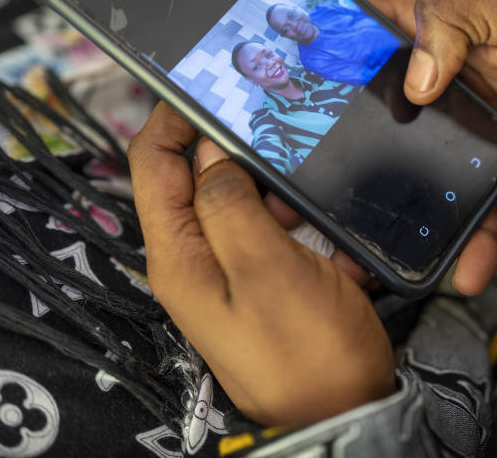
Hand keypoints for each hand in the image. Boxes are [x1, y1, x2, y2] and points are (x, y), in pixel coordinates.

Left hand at [128, 103, 394, 425]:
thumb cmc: (306, 354)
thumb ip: (229, 202)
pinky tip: (326, 233)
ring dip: (276, 188)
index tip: (211, 84)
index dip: (173, 118)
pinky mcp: (265, 277)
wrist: (344, 412)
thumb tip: (208, 148)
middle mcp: (196, 258)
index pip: (152, 163)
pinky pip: (274, 229)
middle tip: (275, 123)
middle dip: (235, 148)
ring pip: (243, 198)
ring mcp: (231, 268)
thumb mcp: (266, 269)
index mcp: (179, 254)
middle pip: (197, 175)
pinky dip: (299, 221)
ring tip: (308, 188)